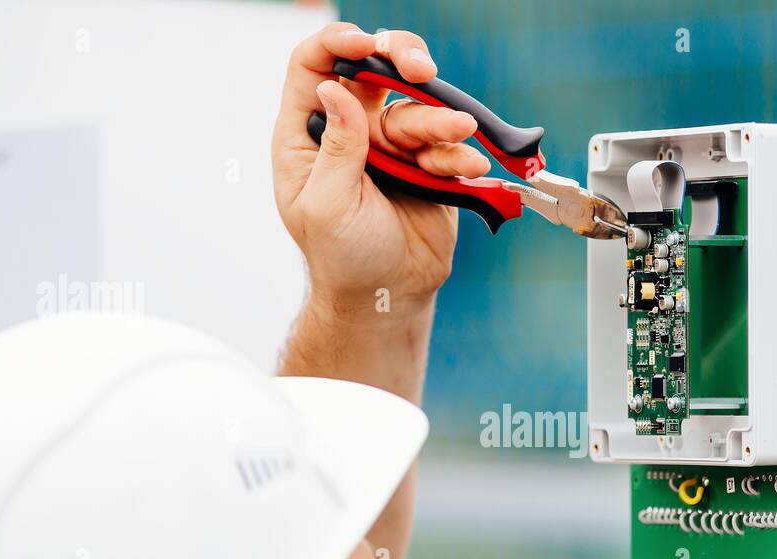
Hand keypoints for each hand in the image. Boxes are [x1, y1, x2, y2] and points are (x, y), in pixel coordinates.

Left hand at [271, 23, 489, 312]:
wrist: (387, 296)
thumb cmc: (343, 259)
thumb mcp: (328, 205)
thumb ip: (336, 147)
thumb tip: (334, 89)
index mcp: (308, 136)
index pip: (313, 68)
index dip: (336, 45)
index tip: (366, 44)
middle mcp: (349, 131)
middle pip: (372, 69)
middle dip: (400, 60)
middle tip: (421, 70)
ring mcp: (390, 146)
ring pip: (416, 108)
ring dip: (440, 118)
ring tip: (460, 134)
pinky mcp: (426, 166)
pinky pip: (444, 144)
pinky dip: (458, 152)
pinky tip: (468, 166)